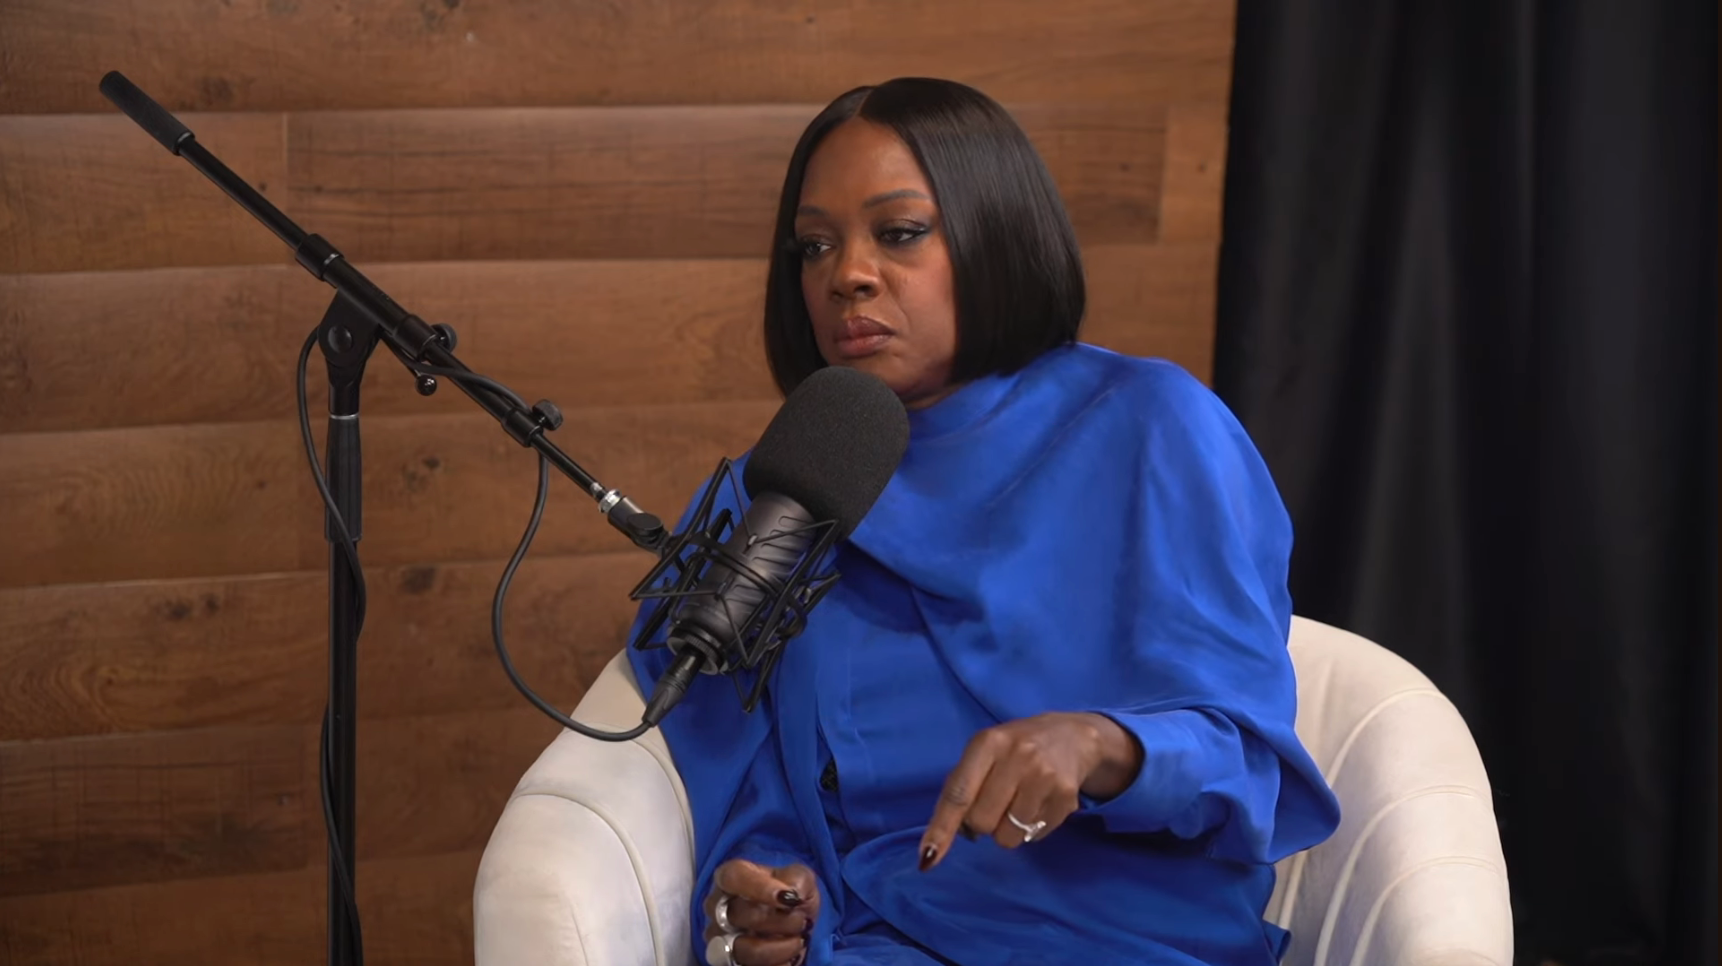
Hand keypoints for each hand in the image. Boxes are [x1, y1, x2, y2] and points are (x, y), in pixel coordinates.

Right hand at [701, 858, 819, 965]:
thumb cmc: (788, 896)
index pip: (733, 877)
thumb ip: (797, 880)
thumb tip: (792, 894)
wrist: (792, 926)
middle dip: (779, 920)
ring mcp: (720, 938)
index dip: (760, 888)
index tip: (788, 899)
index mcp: (730, 878)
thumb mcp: (800, 879)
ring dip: (779, 948)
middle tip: (801, 921)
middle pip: (739, 915)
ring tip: (798, 941)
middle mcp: (717, 908)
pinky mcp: (730, 962)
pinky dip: (777, 964)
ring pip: (744, 949)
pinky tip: (790, 957)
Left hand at [918, 712, 1142, 870]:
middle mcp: (1017, 757)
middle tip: (996, 803)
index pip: (958, 794)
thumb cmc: (1015, 748)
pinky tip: (1039, 803)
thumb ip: (962, 787)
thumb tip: (944, 839)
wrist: (1073, 736)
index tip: (927, 857)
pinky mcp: (1066, 797)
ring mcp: (1044, 777)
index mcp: (988, 743)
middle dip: (982, 823)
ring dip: (1007, 829)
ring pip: (1008, 837)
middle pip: (982, 822)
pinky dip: (1031, 829)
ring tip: (1019, 802)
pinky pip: (1034, 837)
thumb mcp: (984, 752)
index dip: (941, 828)